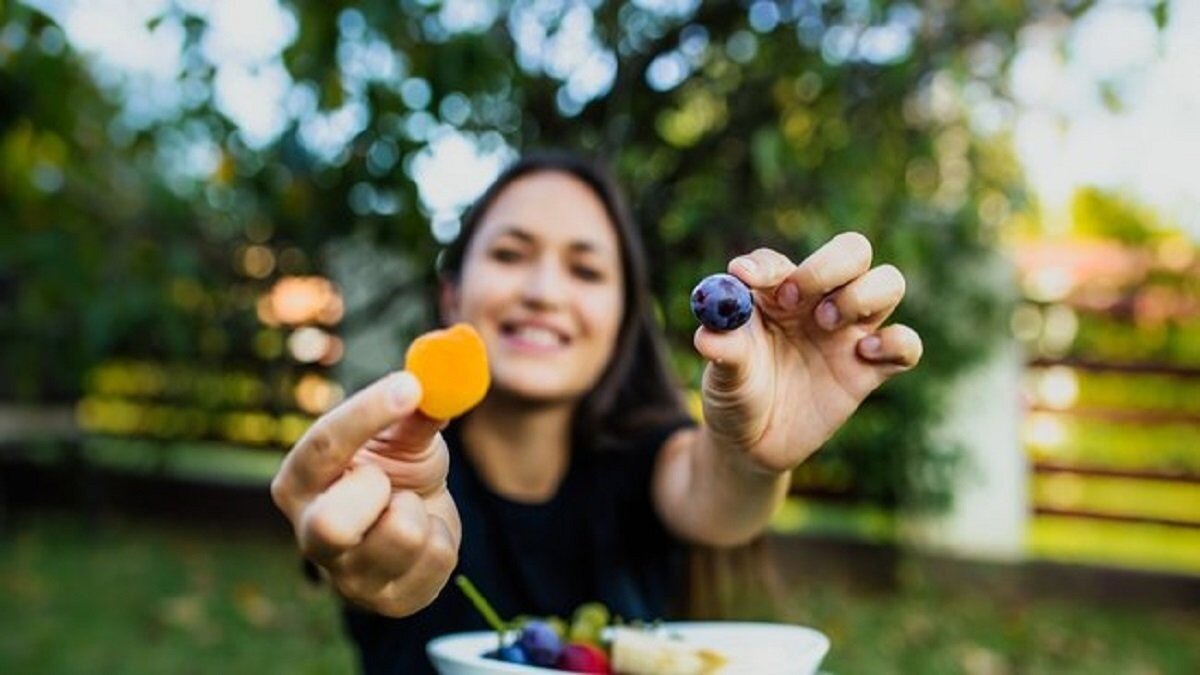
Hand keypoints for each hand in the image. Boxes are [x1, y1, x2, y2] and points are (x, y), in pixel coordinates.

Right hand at [270, 372, 459, 616]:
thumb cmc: (397, 467)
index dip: (368, 414)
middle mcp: (310, 534)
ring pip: (402, 536)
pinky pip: (438, 560)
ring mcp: (348, 577)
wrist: (417, 519)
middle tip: (391, 482)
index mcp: (299, 481)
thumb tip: (441, 367)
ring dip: (423, 511)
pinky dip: (444, 538)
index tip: (411, 386)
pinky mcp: (389, 603)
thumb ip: (417, 407)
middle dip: (379, 493)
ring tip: (411, 507)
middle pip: (333, 525)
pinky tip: (426, 537)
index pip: (323, 447)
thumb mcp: (403, 432)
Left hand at [693, 232, 921, 472]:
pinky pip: (906, 344)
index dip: (765, 266)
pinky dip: (896, 342)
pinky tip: (863, 354)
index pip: (777, 261)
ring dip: (864, 294)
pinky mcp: (870, 369)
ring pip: (889, 283)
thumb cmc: (735, 393)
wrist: (753, 442)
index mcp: (775, 293)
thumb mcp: (722, 375)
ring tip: (827, 324)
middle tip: (799, 298)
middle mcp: (818, 302)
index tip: (746, 278)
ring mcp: (849, 332)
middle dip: (831, 264)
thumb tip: (710, 335)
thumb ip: (723, 350)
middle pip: (852, 250)